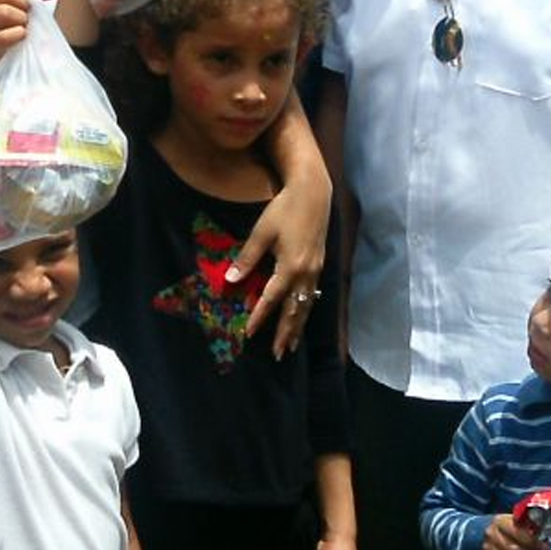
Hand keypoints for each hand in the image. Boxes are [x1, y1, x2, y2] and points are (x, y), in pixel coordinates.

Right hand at [0, 0, 29, 63]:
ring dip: (21, 17)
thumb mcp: (19, 2)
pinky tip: (21, 35)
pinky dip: (19, 34)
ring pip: (4, 11)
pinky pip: (5, 35)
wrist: (6, 55)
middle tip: (27, 10)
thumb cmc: (15, 23)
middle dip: (22, 0)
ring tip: (23, 23)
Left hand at [235, 173, 328, 358]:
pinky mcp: (320, 266)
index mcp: (290, 267)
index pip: (271, 299)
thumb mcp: (261, 232)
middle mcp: (307, 274)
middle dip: (285, 333)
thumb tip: (231, 281)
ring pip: (306, 306)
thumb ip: (247, 258)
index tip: (249, 333)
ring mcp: (316, 271)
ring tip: (291, 345)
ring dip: (297, 327)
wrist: (313, 195)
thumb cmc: (283, 210)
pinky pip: (312, 296)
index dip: (259, 317)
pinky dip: (306, 311)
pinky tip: (301, 317)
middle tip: (278, 354)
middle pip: (295, 311)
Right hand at [482, 511, 548, 549]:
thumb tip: (541, 535)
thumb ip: (528, 527)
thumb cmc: (508, 528)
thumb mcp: (516, 522)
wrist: (486, 532)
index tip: (544, 546)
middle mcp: (490, 534)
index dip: (534, 542)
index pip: (519, 534)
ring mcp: (486, 547)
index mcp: (500, 521)